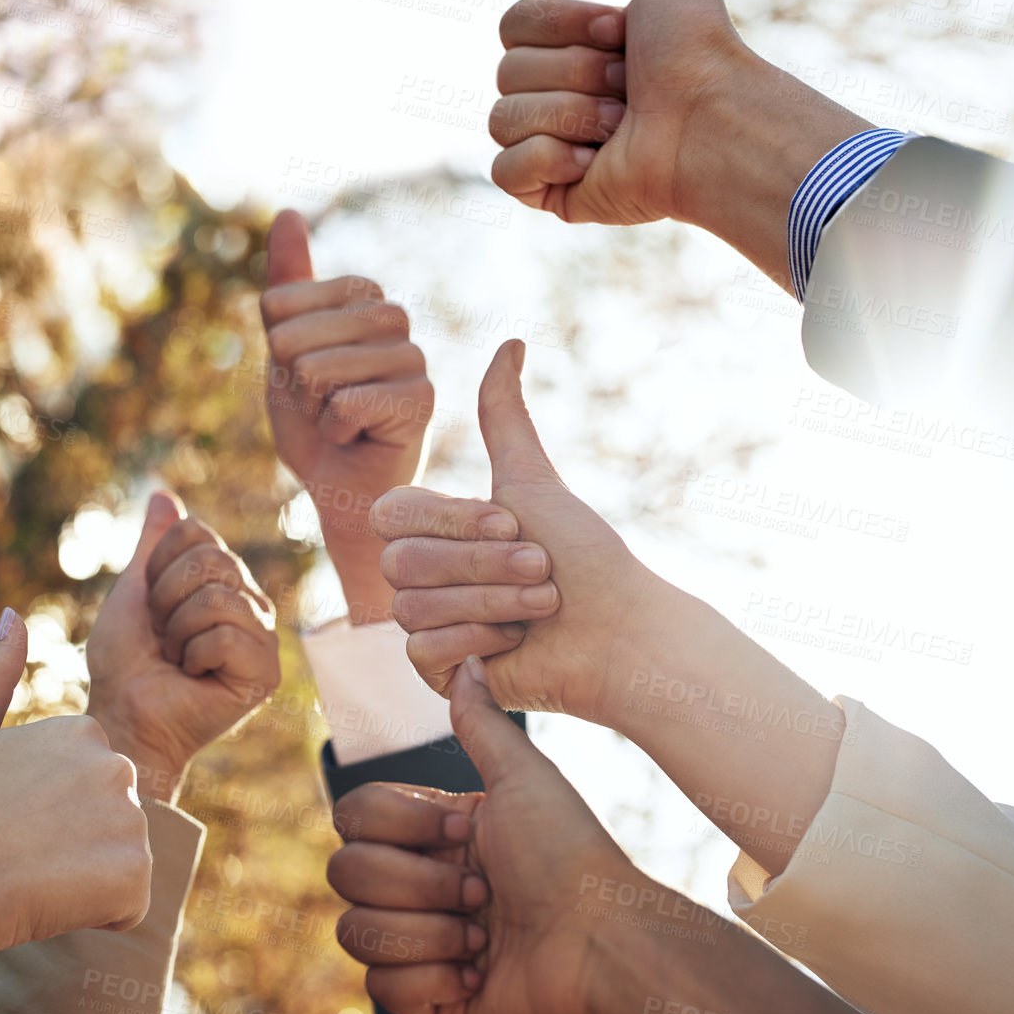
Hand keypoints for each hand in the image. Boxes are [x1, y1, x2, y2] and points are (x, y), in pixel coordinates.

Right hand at [0, 612, 151, 957]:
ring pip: (120, 855)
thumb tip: (14, 615)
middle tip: (24, 849)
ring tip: (38, 876)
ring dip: (87, 874)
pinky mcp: (137, 874)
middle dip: (75, 837)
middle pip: (109, 813)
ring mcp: (132, 821)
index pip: (84, 779)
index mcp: (83, 731)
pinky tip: (59, 903)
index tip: (11, 817)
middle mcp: (119, 766)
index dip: (47, 808)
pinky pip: (129, 898)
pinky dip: (101, 909)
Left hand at [86, 492, 280, 801]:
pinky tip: (193, 676)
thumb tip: (163, 494)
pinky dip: (193, 656)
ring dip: (177, 631)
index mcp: (225, 581)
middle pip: (212, 560)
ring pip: (218, 597)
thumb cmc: (125, 662)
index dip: (158, 567)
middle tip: (163, 637)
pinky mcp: (266, 673)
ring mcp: (263, 638)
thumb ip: (154, 545)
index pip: (198, 533)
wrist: (123, 715)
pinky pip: (225, 634)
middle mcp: (251, 603)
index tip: (151, 606)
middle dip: (166, 599)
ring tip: (177, 658)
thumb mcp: (134, 590)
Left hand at [261, 209, 433, 615]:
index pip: (278, 304)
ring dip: (313, 410)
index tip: (304, 379)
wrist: (344, 490)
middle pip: (293, 337)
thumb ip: (287, 285)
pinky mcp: (423, 399)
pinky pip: (343, 404)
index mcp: (361, 295)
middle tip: (322, 406)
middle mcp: (394, 317)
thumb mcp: (285, 349)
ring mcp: (413, 356)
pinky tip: (359, 437)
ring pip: (315, 371)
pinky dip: (334, 431)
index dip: (276, 353)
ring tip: (341, 420)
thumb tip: (288, 212)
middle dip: (292, 384)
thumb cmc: (315, 421)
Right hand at [329, 658, 634, 1013]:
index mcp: (429, 833)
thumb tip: (470, 660)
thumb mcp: (523, 778)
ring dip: (426, 934)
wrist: (603, 940)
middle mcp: (416, 884)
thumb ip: (481, 724)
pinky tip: (476, 974)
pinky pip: (381, 991)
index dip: (403, 824)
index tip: (465, 830)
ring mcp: (420, 943)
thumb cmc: (569, 853)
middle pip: (345, 873)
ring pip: (356, 933)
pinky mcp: (430, 999)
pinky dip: (429, 981)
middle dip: (419, 884)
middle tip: (482, 893)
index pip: (354, 816)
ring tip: (481, 938)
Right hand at [375, 340, 844, 876]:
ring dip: (490, 602)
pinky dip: (477, 642)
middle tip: (543, 572)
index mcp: (436, 531)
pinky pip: (421, 650)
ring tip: (539, 607)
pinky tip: (514, 644)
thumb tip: (509, 339)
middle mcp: (422, 575)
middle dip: (483, 565)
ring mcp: (426, 624)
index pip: (393, 514)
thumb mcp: (534, 480)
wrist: (619, 634)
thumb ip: (504, 416)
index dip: (451, 521)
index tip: (511, 522)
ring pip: (411, 606)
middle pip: (402, 563)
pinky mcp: (435, 673)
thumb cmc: (585, 557)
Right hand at [490, 0, 869, 289]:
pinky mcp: (545, 193)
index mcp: (572, 47)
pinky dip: (547, 162)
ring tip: (619, 128)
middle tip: (627, 90)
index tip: (619, 34)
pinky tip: (594, 163)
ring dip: (568, 118)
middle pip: (505, 71)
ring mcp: (546, 147)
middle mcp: (554, 95)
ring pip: (502, 118)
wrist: (710, 126)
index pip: (513, 23)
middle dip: (572, 77)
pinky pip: (502, 171)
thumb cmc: (695, 51)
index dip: (562, 27)